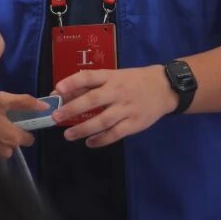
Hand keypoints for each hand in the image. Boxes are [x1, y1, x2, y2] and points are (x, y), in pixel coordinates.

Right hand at [0, 92, 41, 159]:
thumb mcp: (1, 100)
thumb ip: (24, 102)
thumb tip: (45, 107)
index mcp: (13, 138)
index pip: (29, 138)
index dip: (25, 126)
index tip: (17, 117)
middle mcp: (5, 151)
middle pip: (16, 142)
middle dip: (10, 132)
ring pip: (3, 146)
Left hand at [53, 66, 178, 147]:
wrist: (164, 88)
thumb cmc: (133, 80)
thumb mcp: (114, 76)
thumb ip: (90, 85)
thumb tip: (62, 93)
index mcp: (111, 77)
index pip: (89, 77)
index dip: (73, 82)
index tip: (57, 89)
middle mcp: (118, 91)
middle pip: (93, 100)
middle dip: (73, 109)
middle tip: (55, 117)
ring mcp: (127, 108)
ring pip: (102, 121)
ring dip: (83, 129)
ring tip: (68, 135)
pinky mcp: (135, 124)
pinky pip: (115, 134)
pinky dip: (101, 140)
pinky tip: (89, 143)